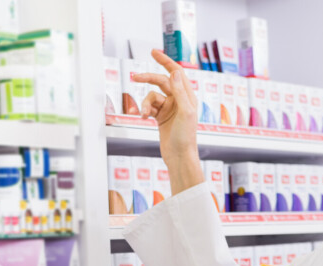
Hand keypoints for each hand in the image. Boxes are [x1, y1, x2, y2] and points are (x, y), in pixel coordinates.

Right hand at [132, 49, 202, 193]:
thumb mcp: (185, 112)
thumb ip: (179, 91)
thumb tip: (175, 72)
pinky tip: (144, 118)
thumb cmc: (185, 137)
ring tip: (143, 115)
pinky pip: (149, 107)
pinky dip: (144, 110)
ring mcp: (169, 108)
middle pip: (161, 81)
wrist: (179, 157)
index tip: (153, 52)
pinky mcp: (161, 117)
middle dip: (148, 79)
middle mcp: (179, 100)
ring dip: (145, 104)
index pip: (176, 72)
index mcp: (187, 96)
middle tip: (134, 77)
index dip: (165, 61)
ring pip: (152, 96)